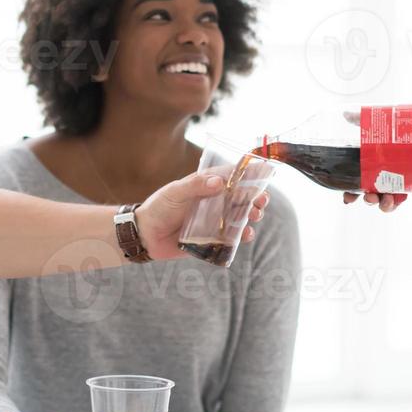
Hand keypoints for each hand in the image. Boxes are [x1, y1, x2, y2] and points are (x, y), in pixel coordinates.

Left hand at [137, 173, 268, 261]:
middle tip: (262, 200)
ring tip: (255, 216)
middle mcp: (213, 201)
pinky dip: (242, 236)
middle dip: (255, 197)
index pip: (231, 176)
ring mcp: (214, 220)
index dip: (249, 174)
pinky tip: (246, 235)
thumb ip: (196, 186)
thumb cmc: (158, 208)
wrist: (145, 236)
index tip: (265, 172)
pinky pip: (231, 237)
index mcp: (205, 185)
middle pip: (241, 197)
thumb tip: (219, 181)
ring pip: (240, 216)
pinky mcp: (212, 238)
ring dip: (251, 215)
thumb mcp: (175, 192)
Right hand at [338, 110, 411, 211]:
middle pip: (377, 193)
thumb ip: (368, 118)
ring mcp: (410, 177)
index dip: (353, 192)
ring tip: (390, 200)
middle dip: (371, 199)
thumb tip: (346, 114)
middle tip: (371, 197)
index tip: (348, 198)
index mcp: (381, 161)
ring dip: (389, 203)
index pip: (363, 180)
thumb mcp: (392, 118)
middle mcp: (393, 171)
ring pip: (395, 198)